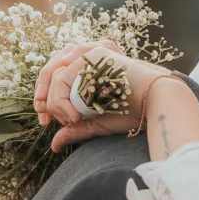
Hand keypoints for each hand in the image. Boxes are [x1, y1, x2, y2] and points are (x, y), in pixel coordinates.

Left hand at [37, 42, 170, 152]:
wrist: (155, 101)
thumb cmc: (131, 111)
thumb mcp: (95, 122)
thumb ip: (75, 129)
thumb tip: (54, 145)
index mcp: (86, 68)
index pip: (54, 77)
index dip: (45, 99)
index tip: (46, 122)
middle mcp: (86, 57)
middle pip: (49, 72)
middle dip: (43, 100)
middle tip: (46, 122)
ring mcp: (89, 54)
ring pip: (54, 77)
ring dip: (56, 103)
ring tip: (73, 120)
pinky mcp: (93, 56)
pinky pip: (63, 77)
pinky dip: (63, 100)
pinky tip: (76, 115)